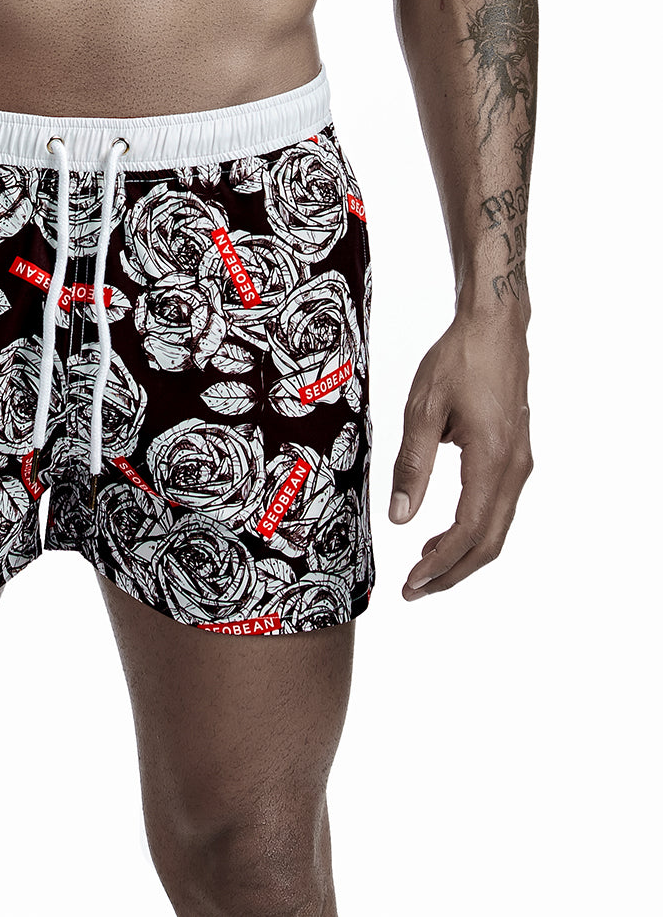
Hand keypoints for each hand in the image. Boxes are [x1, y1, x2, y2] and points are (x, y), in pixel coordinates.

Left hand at [389, 312, 532, 597]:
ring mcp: (519, 462)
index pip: (469, 530)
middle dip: (452, 572)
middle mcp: (514, 467)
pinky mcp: (515, 455)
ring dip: (463, 554)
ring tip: (424, 568)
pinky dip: (474, 531)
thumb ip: (412, 466)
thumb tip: (398, 517)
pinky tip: (444, 534)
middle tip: (414, 589)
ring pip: (497, 528)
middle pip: (489, 541)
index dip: (441, 563)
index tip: (412, 582)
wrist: (495, 328)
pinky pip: (498, 508)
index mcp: (492, 458)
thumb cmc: (458, 360)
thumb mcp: (422, 409)